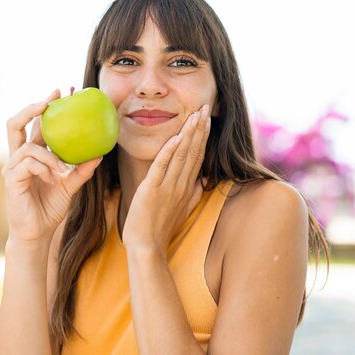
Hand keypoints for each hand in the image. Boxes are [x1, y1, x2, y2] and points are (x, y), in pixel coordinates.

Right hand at [1, 89, 101, 246]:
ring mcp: (12, 167)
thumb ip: (82, 170)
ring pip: (28, 146)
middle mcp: (19, 157)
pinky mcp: (11, 179)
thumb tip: (100, 153)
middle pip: (15, 123)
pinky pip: (29, 163)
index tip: (62, 91)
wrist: (37, 233)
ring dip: (49, 155)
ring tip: (64, 169)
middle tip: (50, 100)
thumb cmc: (50, 208)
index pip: (35, 125)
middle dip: (32, 108)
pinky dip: (45, 168)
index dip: (45, 106)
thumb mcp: (71, 185)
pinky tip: (55, 178)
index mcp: (32, 155)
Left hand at [122, 104, 211, 254]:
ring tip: (195, 115)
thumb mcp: (182, 209)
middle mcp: (181, 185)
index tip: (206, 119)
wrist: (148, 247)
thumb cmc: (160, 229)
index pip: (198, 156)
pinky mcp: (152, 190)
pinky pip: (162, 167)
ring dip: (188, 133)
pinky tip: (175, 136)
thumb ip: (193, 193)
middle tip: (205, 107)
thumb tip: (201, 180)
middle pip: (193, 151)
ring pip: (182, 155)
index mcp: (187, 187)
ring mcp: (168, 187)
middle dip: (199, 128)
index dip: (202, 136)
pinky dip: (169, 151)